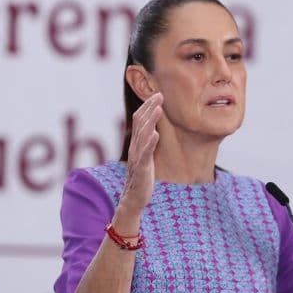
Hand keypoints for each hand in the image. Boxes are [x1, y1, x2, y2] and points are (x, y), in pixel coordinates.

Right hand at [120, 92, 163, 211]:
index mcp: (136, 144)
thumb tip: (154, 130)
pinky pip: (145, 154)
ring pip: (142, 135)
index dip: (147, 106)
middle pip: (140, 123)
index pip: (139, 120)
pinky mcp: (141, 168)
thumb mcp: (145, 156)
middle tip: (159, 94)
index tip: (157, 95)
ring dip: (150, 121)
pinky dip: (150, 143)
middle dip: (149, 107)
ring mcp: (137, 157)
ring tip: (159, 109)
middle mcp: (134, 147)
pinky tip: (156, 134)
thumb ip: (148, 143)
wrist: (133, 198)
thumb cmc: (141, 178)